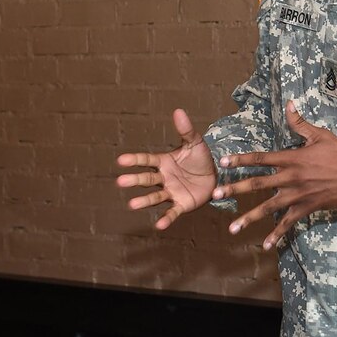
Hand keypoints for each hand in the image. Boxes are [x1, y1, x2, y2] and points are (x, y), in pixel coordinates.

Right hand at [115, 109, 216, 229]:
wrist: (216, 176)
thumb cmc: (201, 158)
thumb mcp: (195, 143)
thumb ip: (185, 130)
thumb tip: (178, 110)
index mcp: (164, 162)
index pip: (147, 160)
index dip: (135, 160)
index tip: (120, 160)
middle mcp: (164, 178)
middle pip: (147, 179)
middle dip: (134, 180)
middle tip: (120, 181)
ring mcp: (171, 192)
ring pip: (155, 197)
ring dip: (144, 201)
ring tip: (132, 205)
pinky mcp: (181, 204)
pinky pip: (172, 212)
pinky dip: (166, 219)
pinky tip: (159, 225)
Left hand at [211, 100, 336, 249]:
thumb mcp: (321, 135)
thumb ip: (300, 123)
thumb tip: (289, 104)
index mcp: (293, 158)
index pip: (261, 158)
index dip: (241, 159)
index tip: (224, 163)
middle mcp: (291, 178)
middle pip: (257, 184)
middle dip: (235, 189)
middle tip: (215, 195)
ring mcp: (298, 196)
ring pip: (268, 208)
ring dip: (248, 218)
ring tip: (232, 228)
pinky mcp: (306, 209)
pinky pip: (288, 223)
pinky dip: (277, 234)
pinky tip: (265, 244)